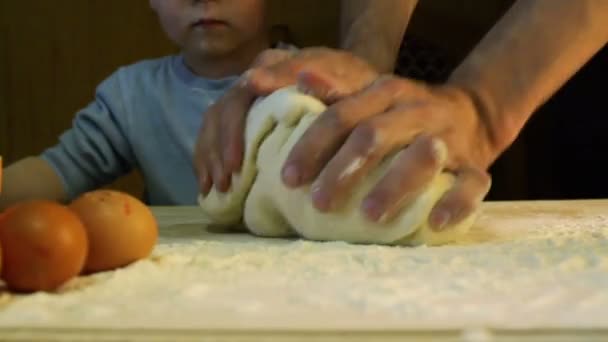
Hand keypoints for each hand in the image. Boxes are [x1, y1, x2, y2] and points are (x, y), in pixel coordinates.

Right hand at [194, 47, 377, 194]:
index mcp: (278, 65)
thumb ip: (331, 85)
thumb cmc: (355, 89)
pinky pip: (212, 132)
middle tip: (226, 180)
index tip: (236, 162)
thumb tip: (304, 80)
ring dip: (211, 155)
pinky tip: (208, 185)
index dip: (235, 129)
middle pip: (225, 108)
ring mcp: (246, 93)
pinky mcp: (241, 112)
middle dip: (221, 148)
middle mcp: (256, 75)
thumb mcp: (352, 86)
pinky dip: (207, 158)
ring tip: (217, 187)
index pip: (246, 91)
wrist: (354, 83)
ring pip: (214, 120)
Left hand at [280, 76, 498, 230]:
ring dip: (394, 186)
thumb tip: (301, 79)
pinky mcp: (474, 166)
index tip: (287, 178)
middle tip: (318, 203)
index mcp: (384, 93)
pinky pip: (471, 184)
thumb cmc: (401, 117)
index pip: (341, 115)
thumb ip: (337, 94)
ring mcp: (448, 138)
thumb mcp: (370, 99)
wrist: (470, 116)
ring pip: (421, 158)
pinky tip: (434, 223)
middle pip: (374, 135)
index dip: (312, 145)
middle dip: (344, 170)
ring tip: (368, 215)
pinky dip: (455, 203)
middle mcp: (415, 110)